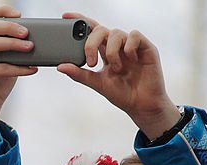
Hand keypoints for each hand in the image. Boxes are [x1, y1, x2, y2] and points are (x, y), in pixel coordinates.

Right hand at [0, 6, 38, 142]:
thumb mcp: (4, 61)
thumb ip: (11, 48)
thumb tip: (33, 36)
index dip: (2, 11)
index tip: (20, 15)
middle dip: (9, 26)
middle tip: (27, 33)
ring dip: (13, 44)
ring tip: (31, 48)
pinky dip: (17, 68)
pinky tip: (31, 69)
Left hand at [57, 17, 179, 139]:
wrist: (141, 104)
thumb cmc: (121, 93)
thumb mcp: (97, 83)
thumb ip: (80, 74)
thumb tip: (60, 66)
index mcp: (104, 51)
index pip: (91, 31)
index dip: (80, 21)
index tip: (65, 16)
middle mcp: (117, 45)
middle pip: (100, 30)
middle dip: (91, 43)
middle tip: (90, 62)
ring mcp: (131, 45)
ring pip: (116, 33)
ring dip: (111, 51)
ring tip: (116, 68)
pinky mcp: (146, 47)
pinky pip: (133, 35)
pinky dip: (128, 47)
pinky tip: (130, 59)